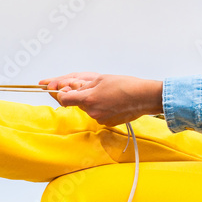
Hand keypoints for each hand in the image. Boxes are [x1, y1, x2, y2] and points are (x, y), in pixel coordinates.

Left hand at [39, 73, 162, 126]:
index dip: (59, 93)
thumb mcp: (100, 79)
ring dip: (92, 101)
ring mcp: (99, 119)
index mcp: (87, 99)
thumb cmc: (125, 85)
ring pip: (88, 109)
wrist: (144, 97)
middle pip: (77, 103)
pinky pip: (98, 114)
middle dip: (80, 95)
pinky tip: (113, 102)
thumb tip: (67, 88)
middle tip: (94, 87)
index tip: (57, 89)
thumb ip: (82, 85)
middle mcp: (91, 111)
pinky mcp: (107, 123)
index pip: (63, 99)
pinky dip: (102, 108)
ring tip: (108, 93)